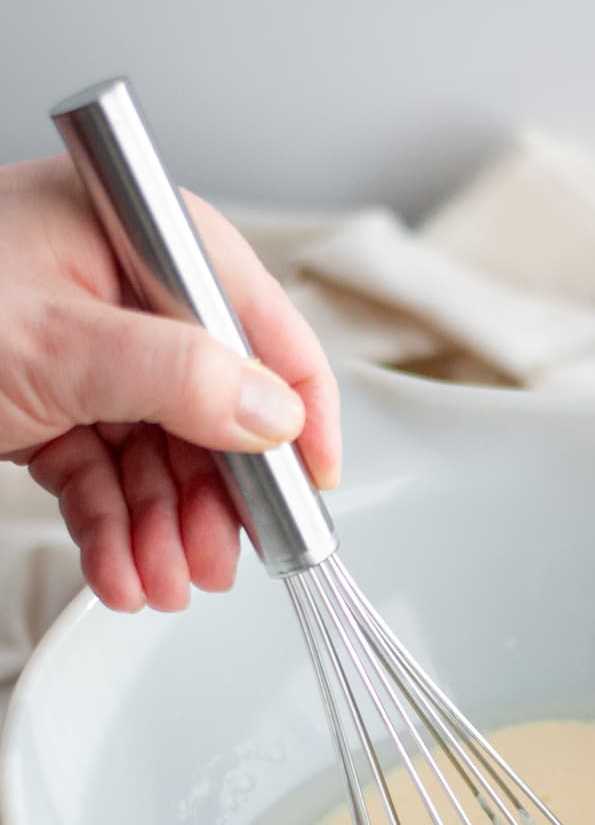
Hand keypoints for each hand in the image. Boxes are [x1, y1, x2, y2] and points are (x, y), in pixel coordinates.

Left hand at [0, 155, 339, 611]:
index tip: (310, 488)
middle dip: (216, 499)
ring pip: (162, 456)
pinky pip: (107, 476)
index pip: (262, 324)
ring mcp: (89, 353)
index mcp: (143, 241)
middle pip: (216, 409)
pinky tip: (123, 573)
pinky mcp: (53, 404)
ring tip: (163, 584)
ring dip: (167, 530)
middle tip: (223, 563)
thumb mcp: (61, 344)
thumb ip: (182, 377)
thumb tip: (276, 416)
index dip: (299, 410)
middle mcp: (125, 295)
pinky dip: (117, 530)